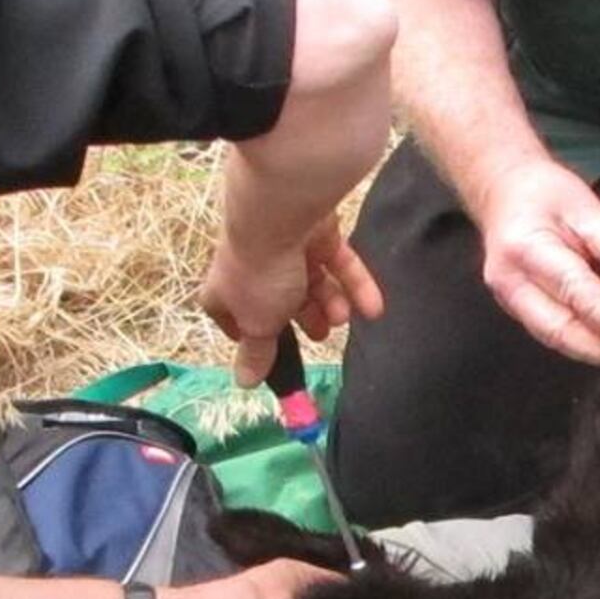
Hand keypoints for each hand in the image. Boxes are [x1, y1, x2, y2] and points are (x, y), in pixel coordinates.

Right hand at [202, 211, 382, 381]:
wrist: (279, 215)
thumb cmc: (259, 275)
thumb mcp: (258, 324)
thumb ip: (257, 353)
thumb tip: (244, 383)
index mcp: (226, 289)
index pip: (232, 315)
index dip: (249, 333)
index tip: (268, 348)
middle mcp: (253, 266)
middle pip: (279, 299)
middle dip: (304, 318)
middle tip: (322, 334)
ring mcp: (286, 247)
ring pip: (313, 281)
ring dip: (331, 302)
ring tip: (343, 317)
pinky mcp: (317, 231)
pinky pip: (338, 263)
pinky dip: (356, 284)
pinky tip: (373, 308)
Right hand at [475, 156, 599, 364]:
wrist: (503, 194)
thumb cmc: (544, 195)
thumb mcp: (586, 208)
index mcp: (526, 248)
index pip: (571, 287)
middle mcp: (509, 281)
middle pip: (555, 325)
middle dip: (594, 342)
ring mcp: (507, 300)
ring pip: (551, 336)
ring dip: (588, 346)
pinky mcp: (514, 311)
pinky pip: (548, 331)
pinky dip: (577, 337)